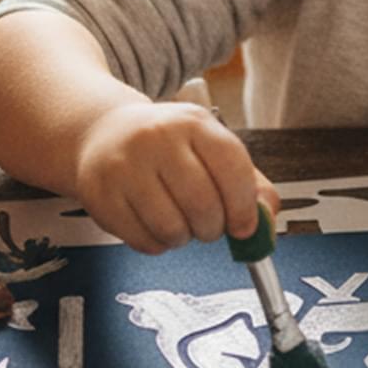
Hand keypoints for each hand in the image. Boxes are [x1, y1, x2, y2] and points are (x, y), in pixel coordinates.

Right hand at [70, 99, 277, 253]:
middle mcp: (156, 138)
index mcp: (193, 122)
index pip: (231, 166)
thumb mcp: (210, 147)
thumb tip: (266, 223)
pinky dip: (158, 244)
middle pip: (203, 204)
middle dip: (214, 228)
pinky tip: (156, 224)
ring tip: (180, 222)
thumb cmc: (166, 146)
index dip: (244, 206)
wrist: (103, 132)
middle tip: (210, 226)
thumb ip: (249, 184)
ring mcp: (124, 166)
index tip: (245, 227)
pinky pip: (144, 241)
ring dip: (184, 238)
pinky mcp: (101, 195)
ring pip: (172, 228)